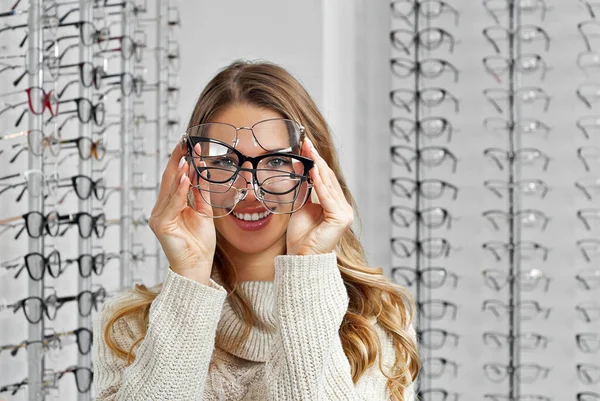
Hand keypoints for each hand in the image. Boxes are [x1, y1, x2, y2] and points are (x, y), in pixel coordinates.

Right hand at [148, 142, 215, 283]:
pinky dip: (179, 190)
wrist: (197, 266)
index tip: (188, 145)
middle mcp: (162, 209)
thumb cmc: (199, 243)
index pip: (175, 178)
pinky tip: (186, 178)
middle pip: (169, 179)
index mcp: (171, 205)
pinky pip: (172, 204)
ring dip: (179, 172)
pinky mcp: (161, 225)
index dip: (181, 161)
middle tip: (184, 142)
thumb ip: (200, 194)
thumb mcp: (203, 212)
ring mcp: (159, 216)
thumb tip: (200, 172)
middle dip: (177, 160)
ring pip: (170, 189)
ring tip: (186, 157)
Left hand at [286, 137, 353, 255]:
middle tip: (306, 142)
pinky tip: (312, 169)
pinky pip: (327, 196)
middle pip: (328, 178)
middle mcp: (343, 208)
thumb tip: (299, 166)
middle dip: (316, 159)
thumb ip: (304, 188)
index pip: (326, 179)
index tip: (306, 145)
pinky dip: (319, 182)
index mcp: (336, 205)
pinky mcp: (340, 218)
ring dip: (317, 166)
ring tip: (308, 150)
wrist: (302, 258)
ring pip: (328, 185)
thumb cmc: (302, 236)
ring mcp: (344, 213)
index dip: (316, 161)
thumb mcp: (301, 205)